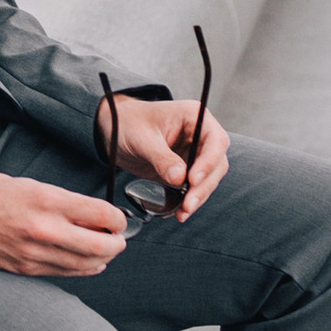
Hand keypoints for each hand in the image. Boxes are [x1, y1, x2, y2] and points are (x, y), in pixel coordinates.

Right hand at [0, 159, 129, 275]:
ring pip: (86, 265)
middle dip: (117, 243)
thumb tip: (97, 217)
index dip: (117, 218)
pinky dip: (82, 269)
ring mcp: (33, 254)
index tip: (118, 218)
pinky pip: (65, 273)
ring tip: (105, 250)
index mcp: (45, 200)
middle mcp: (42, 229)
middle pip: (100, 246)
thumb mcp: (30, 185)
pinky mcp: (24, 269)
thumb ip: (64, 202)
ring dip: (103, 258)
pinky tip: (87, 262)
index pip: (100, 214)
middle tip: (119, 238)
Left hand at [95, 92, 231, 222]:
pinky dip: (187, 200)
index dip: (209, 161)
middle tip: (188, 205)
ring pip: (208, 179)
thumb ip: (161, 157)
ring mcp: (195, 153)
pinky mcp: (186, 170)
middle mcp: (200, 135)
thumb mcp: (141, 138)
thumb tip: (179, 178)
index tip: (193, 180)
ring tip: (182, 213)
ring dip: (198, 197)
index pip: (216, 140)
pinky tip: (176, 211)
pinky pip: (194, 188)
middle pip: (216, 163)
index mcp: (194, 117)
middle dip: (203, 186)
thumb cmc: (127, 123)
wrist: (114, 130)